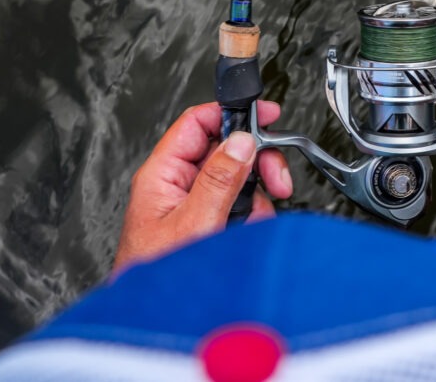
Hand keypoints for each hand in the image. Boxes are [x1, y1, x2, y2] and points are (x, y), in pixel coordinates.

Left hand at [114, 101, 292, 272]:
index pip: (197, 124)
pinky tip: (244, 236)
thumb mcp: (194, 223)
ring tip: (247, 224)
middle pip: (228, 152)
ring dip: (254, 201)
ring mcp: (195, 206)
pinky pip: (242, 208)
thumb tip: (240, 141)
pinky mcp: (210, 224)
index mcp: (163, 175)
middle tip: (276, 180)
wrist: (158, 321)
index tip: (266, 115)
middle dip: (256, 167)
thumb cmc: (158, 280)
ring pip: (240, 181)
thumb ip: (219, 179)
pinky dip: (251, 220)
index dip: (232, 113)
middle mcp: (178, 186)